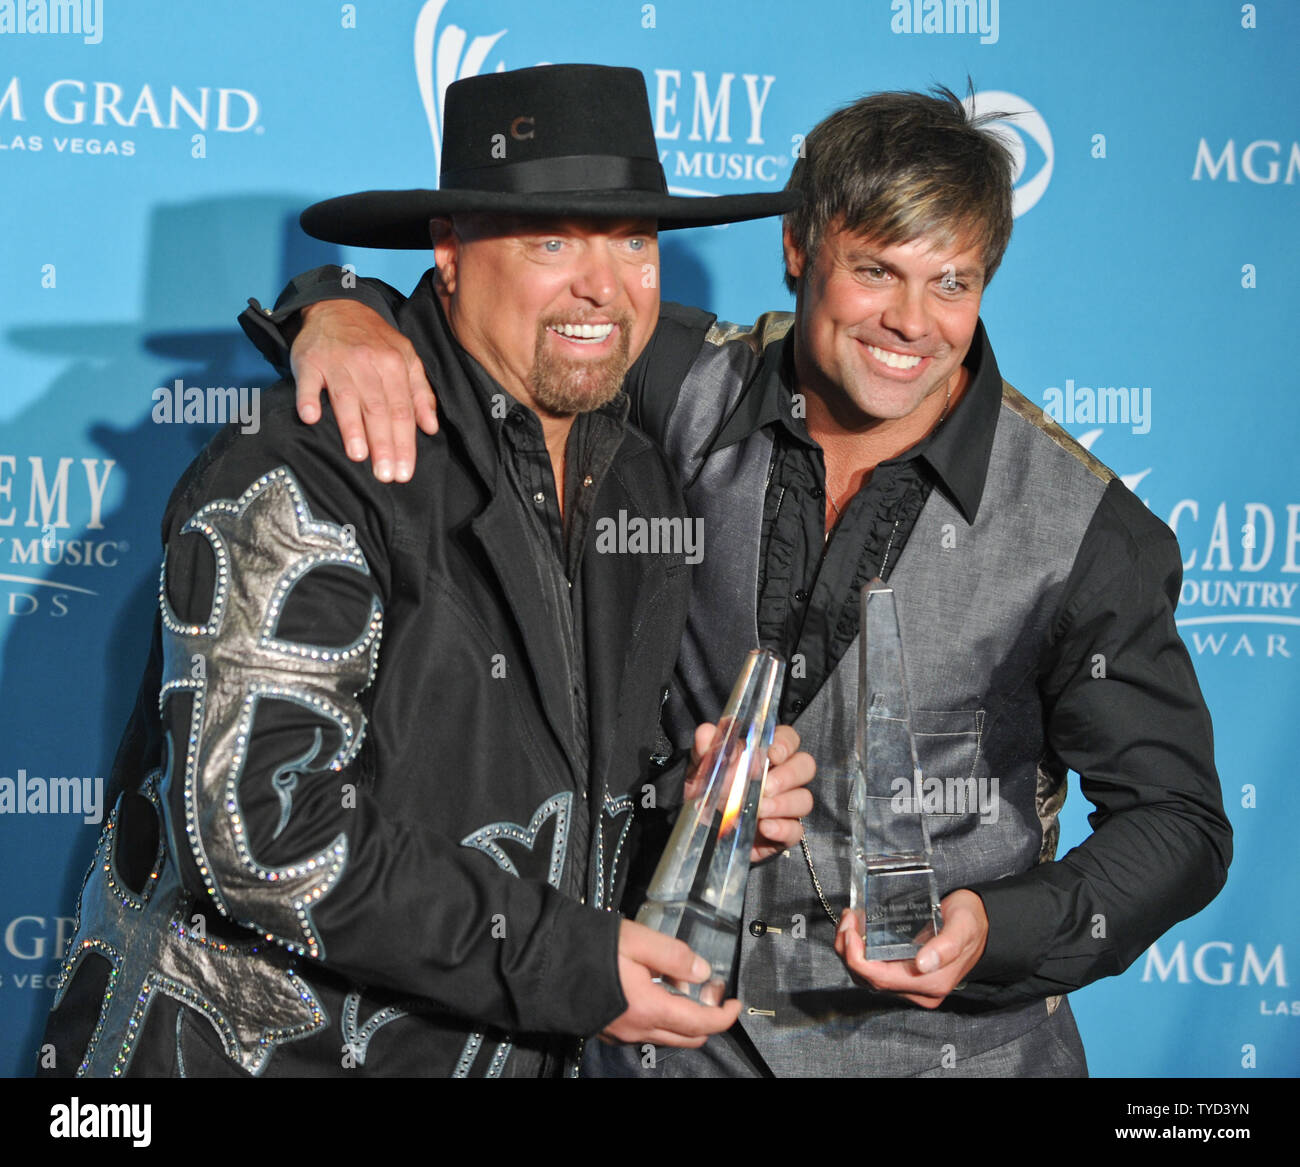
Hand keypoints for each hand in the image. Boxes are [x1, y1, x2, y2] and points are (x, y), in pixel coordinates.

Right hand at [291, 299, 437, 481]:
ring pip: (347, 398)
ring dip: (351, 427)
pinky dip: (308, 398)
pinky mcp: (310, 360)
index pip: (402, 411)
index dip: (405, 443)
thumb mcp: (406, 358)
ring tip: (358, 455)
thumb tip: (431, 427)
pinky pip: (308, 382)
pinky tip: (311, 418)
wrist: (338, 305)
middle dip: (384, 444)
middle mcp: (368, 363)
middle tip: (385, 474)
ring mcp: (337, 361)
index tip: (405, 472)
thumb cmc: (375, 340)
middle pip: (378, 409)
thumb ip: (420, 392)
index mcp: (394, 365)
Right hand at [599, 920, 741, 1046]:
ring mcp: (621, 1034)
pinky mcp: (607, 1029)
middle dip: (708, 1018)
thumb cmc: (589, 947)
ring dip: (684, 1018)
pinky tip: (654, 988)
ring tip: (681, 982)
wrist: (540, 963)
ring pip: (667, 1036)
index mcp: (650, 1009)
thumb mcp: (637, 940)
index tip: (736, 1001)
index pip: (701, 1025)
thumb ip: (674, 955)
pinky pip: (646, 1032)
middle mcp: (638, 1030)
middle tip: (710, 987)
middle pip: (688, 1038)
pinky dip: (662, 1017)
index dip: (725, 1016)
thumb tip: (704, 972)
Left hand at [685, 723, 814, 862]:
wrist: (703, 825)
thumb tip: (706, 731)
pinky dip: (783, 828)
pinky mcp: (783, 832)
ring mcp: (785, 805)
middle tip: (766, 786)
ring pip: (804, 799)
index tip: (772, 754)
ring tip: (760, 809)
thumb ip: (706, 748)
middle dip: (789, 775)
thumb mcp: (703, 767)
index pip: (790, 739)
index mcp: (766, 754)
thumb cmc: (709, 788)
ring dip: (784, 804)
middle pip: (805, 767)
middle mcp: (782, 777)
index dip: (786, 744)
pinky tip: (764, 827)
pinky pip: (796, 830)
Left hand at [833, 889, 988, 1008]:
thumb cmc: (972, 922)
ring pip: (867, 977)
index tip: (849, 931)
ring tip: (849, 921)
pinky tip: (858, 930)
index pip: (880, 980)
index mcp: (931, 984)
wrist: (983, 924)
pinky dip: (860, 952)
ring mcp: (911, 985)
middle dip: (848, 951)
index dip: (857, 958)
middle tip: (847, 919)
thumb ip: (946, 946)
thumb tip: (922, 964)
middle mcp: (919, 991)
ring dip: (851, 952)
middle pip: (869, 980)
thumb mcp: (963, 927)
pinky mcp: (906, 975)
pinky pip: (874, 970)